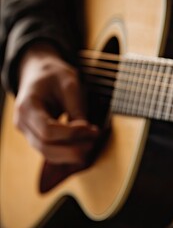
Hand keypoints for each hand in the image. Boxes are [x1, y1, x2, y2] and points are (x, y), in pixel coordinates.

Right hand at [14, 42, 98, 164]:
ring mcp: (27, 132)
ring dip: (72, 154)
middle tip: (94, 139)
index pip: (47, 130)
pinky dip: (68, 153)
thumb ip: (76, 107)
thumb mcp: (69, 83)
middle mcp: (22, 123)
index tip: (90, 128)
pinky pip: (51, 152)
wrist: (41, 73)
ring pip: (48, 154)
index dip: (71, 133)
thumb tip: (87, 131)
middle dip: (73, 148)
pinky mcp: (37, 138)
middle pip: (45, 147)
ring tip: (92, 142)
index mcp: (27, 106)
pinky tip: (84, 145)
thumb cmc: (55, 75)